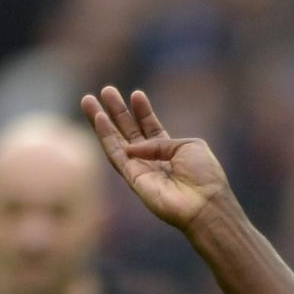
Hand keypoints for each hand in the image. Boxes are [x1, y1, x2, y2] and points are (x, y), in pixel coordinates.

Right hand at [81, 86, 230, 231]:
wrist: (205, 203)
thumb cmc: (204, 175)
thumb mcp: (188, 145)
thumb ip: (160, 140)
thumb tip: (135, 145)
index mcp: (169, 151)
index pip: (150, 127)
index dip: (143, 111)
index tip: (136, 94)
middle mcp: (152, 160)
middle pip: (129, 131)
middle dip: (118, 111)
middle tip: (106, 90)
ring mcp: (140, 170)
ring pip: (116, 141)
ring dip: (102, 121)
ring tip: (89, 100)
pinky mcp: (132, 179)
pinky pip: (115, 155)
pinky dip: (105, 137)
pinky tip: (99, 119)